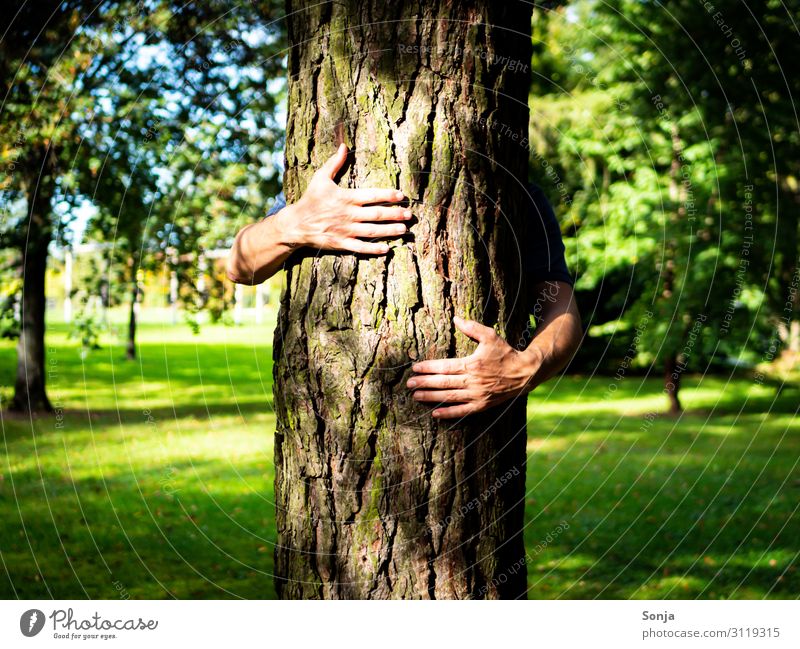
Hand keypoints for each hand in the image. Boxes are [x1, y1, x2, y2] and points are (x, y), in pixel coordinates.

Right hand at [277, 143, 410, 254]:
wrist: (296, 224)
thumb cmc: (310, 199)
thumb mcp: (320, 178)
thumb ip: (334, 163)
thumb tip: (344, 146)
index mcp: (345, 197)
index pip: (371, 195)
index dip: (387, 195)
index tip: (401, 195)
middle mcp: (348, 214)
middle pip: (376, 214)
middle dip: (395, 214)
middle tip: (409, 214)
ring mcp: (345, 230)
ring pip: (372, 231)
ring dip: (390, 231)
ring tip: (404, 229)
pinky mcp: (342, 244)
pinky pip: (361, 248)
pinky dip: (374, 249)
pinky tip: (387, 249)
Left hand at [407, 316, 540, 418]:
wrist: (524, 373)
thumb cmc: (505, 352)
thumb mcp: (490, 336)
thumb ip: (472, 327)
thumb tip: (455, 318)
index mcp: (472, 364)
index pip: (445, 367)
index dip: (428, 367)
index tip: (415, 368)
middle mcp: (473, 381)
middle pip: (443, 383)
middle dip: (424, 383)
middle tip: (409, 383)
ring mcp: (477, 395)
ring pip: (449, 397)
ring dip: (431, 397)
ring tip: (416, 395)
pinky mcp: (482, 405)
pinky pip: (462, 411)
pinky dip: (448, 413)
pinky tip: (435, 413)